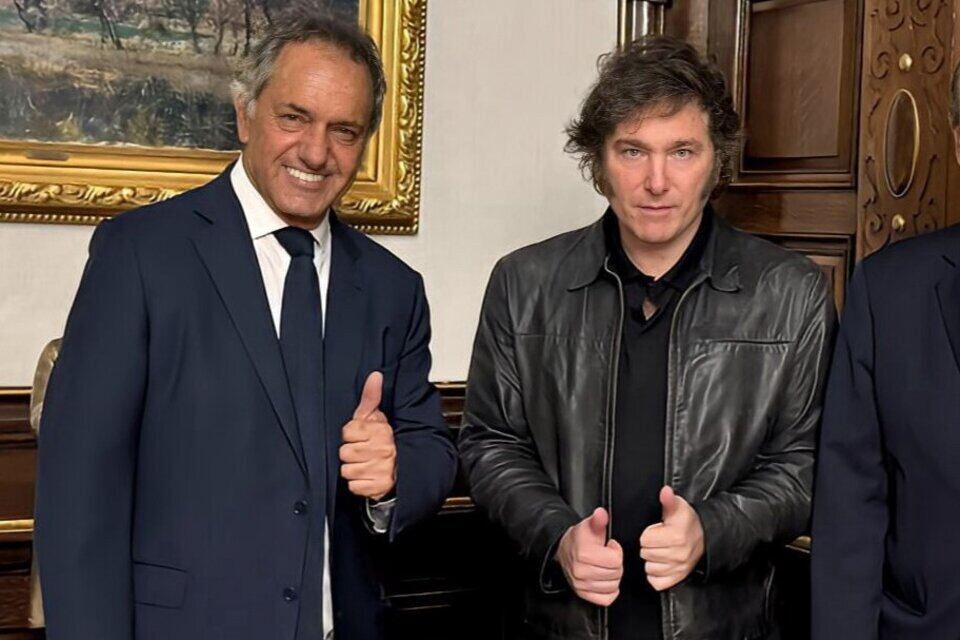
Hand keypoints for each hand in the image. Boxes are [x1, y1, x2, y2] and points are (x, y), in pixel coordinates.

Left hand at [339, 372, 396, 499]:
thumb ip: (371, 396)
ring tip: (365, 464)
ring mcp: (382, 469)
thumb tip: (375, 375)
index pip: (347, 432)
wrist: (402, 468)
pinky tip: (366, 476)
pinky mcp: (379, 486)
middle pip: (345, 453)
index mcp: (380, 431)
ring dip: (353, 469)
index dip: (350, 435)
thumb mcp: (376, 417)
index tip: (359, 437)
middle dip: (350, 454)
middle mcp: (383, 450)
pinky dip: (358, 484)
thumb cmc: (384, 441)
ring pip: (347, 470)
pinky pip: (353, 486)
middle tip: (362, 452)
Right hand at [554, 507, 623, 606]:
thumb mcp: (590, 526)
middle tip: (606, 556)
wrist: (564, 550)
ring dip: (613, 577)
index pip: (615, 560)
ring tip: (604, 566)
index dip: (616, 551)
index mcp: (584, 554)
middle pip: (616, 574)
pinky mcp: (583, 594)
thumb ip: (598, 520)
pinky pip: (606, 599)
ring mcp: (581, 585)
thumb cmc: (580, 539)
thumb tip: (601, 513)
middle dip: (615, 564)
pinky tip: (605, 579)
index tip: (609, 546)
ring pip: (612, 587)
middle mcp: (581, 572)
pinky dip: (609, 591)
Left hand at [639, 486, 703, 590]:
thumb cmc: (686, 521)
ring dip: (652, 560)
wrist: (704, 537)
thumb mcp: (677, 508)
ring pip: (649, 568)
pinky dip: (655, 574)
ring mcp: (679, 568)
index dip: (648, 534)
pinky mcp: (678, 579)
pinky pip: (656, 582)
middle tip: (660, 541)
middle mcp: (679, 555)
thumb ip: (668, 500)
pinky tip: (661, 563)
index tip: (658, 531)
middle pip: (645, 554)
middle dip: (650, 547)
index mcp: (676, 536)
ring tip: (661, 551)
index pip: (644, 540)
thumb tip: (665, 491)